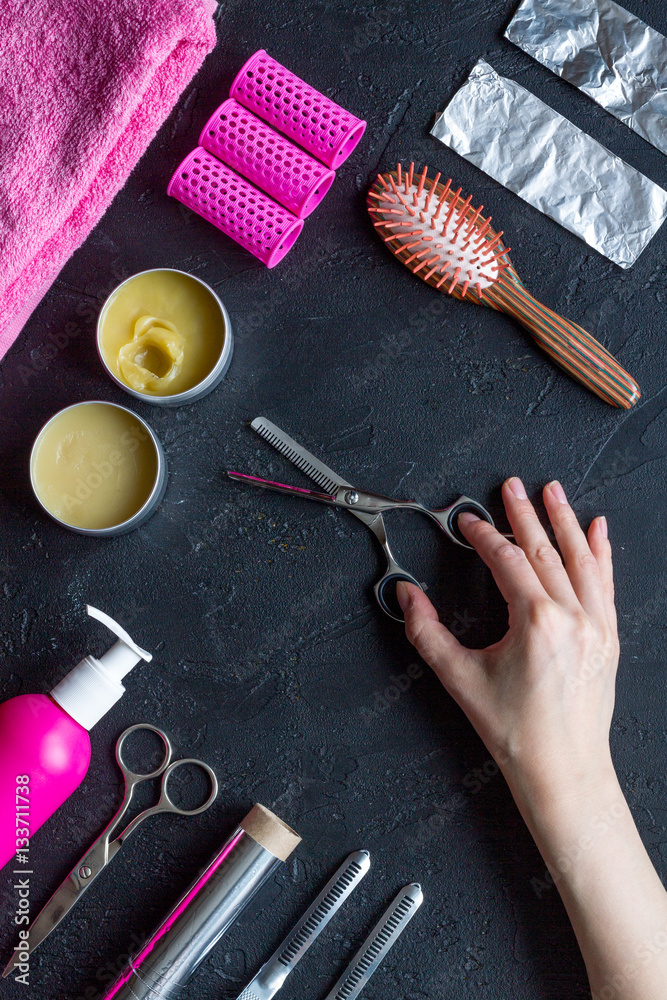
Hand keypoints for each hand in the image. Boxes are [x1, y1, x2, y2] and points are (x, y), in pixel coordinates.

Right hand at [397, 478, 619, 806]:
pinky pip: (606, 584)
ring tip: (554, 491)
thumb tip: (407, 597)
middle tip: (512, 485)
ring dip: (565, 521)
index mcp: (536, 622)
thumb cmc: (516, 732)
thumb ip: (427, 633)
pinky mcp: (608, 639)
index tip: (468, 522)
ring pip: (580, 559)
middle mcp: (572, 617)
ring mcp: (596, 626)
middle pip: (545, 549)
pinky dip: (601, 554)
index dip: (484, 535)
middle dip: (526, 513)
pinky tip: (598, 531)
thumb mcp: (460, 680)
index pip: (507, 560)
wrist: (563, 771)